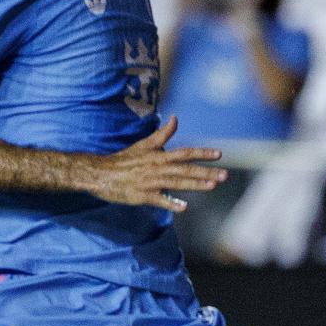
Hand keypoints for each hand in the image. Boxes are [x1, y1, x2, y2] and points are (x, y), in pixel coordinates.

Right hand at [81, 116, 225, 211]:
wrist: (100, 173)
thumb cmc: (124, 159)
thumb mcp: (144, 144)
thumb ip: (162, 134)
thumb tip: (175, 118)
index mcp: (159, 155)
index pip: (185, 153)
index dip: (202, 153)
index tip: (220, 154)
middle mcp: (157, 167)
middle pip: (186, 169)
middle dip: (206, 172)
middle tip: (225, 175)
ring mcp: (151, 182)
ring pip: (177, 183)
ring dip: (195, 184)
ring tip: (212, 186)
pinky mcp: (143, 196)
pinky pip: (160, 200)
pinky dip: (171, 203)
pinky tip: (184, 207)